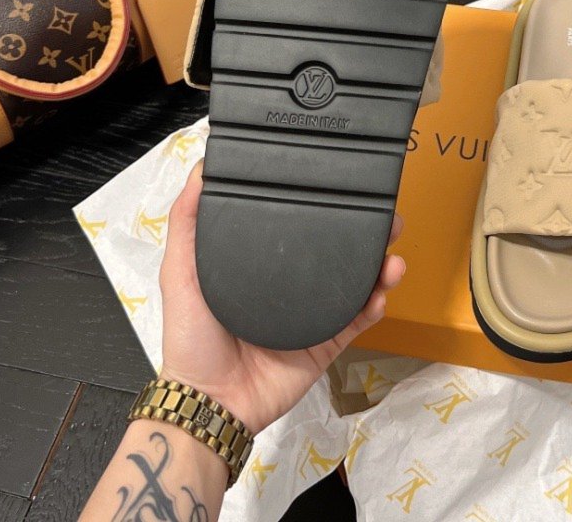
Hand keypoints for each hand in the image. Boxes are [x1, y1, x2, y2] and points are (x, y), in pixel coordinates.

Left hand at [158, 161, 405, 434]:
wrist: (211, 402)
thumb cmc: (190, 339)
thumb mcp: (180, 272)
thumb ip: (187, 222)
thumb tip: (199, 170)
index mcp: (261, 265)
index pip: (297, 228)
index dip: (322, 207)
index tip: (341, 185)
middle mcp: (291, 286)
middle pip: (337, 251)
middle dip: (366, 231)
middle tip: (384, 216)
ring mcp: (312, 314)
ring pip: (356, 283)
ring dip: (380, 266)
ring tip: (392, 255)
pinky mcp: (327, 342)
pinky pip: (358, 320)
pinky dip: (375, 304)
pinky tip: (381, 291)